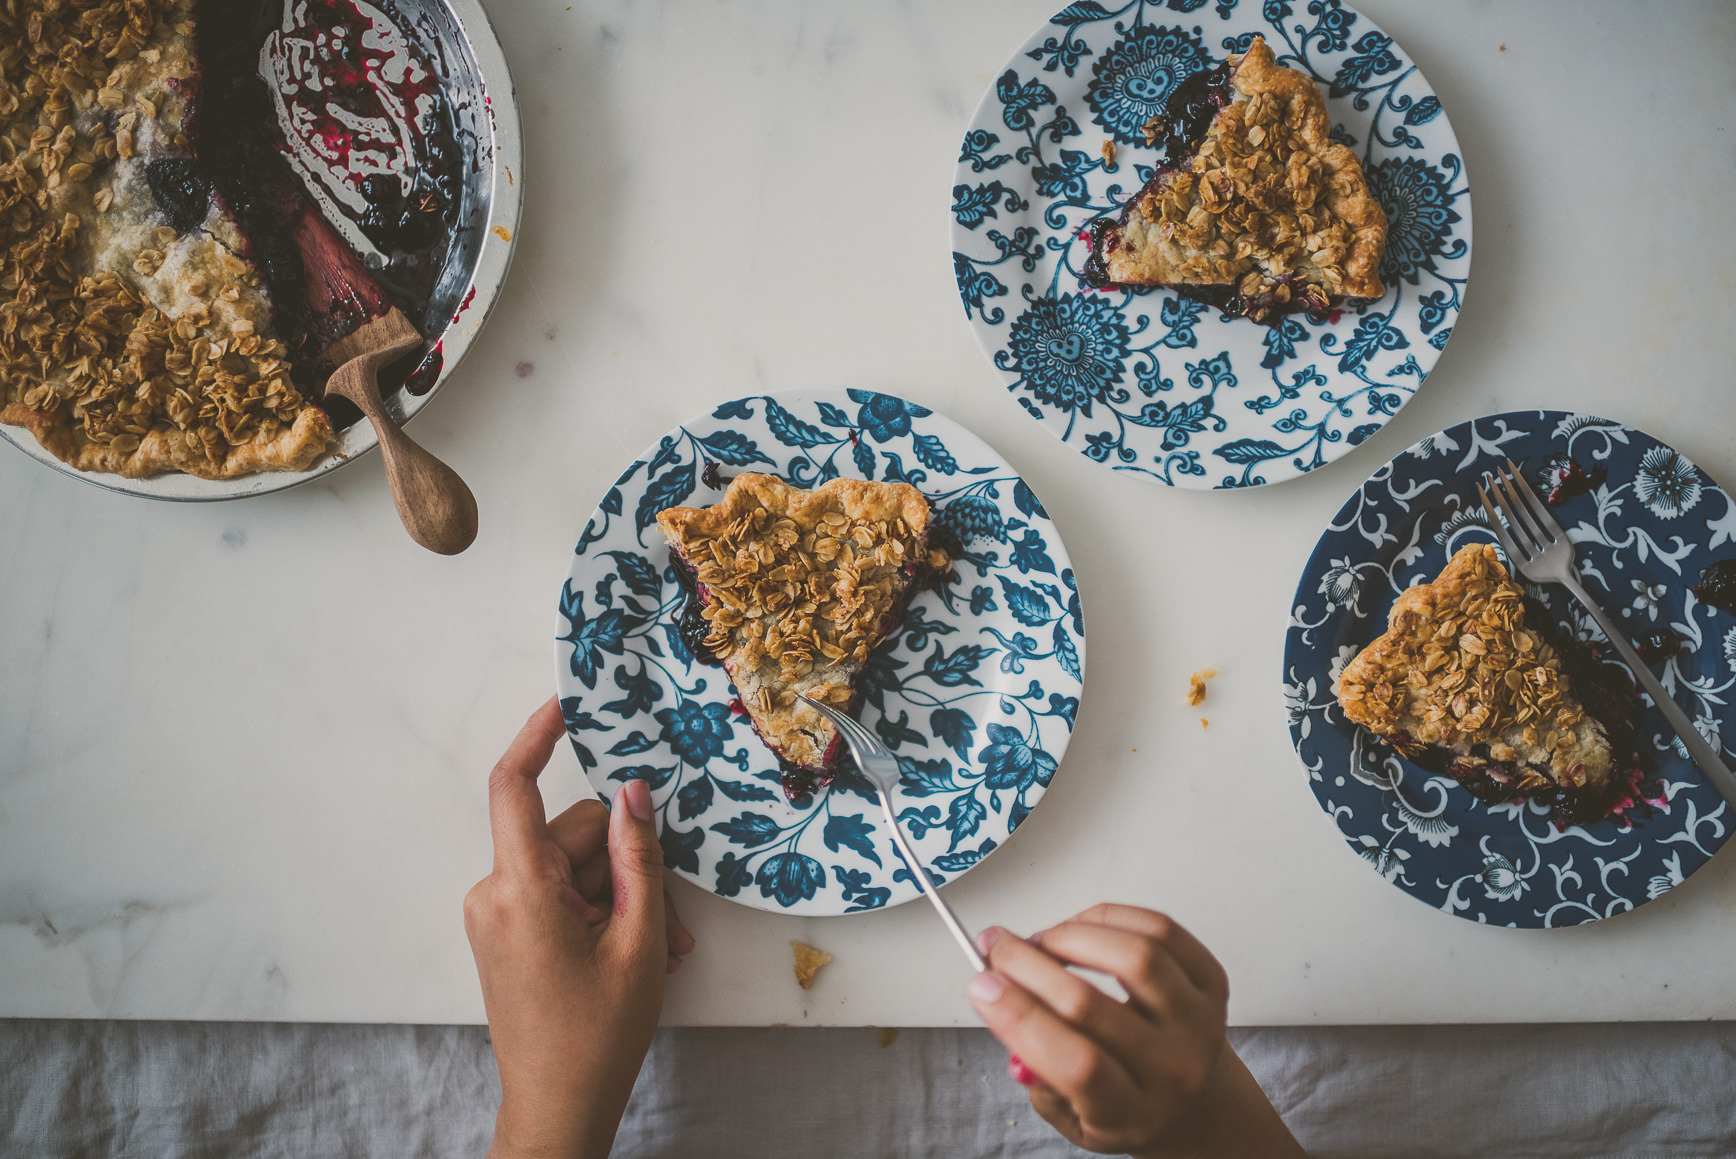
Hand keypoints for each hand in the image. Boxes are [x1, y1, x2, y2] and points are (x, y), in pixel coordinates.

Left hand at [464, 697, 695, 1158]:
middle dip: (626, 866)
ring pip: (571, 869)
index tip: (564, 703)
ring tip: (659, 949)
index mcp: (520, 890)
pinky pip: (557, 896)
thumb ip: (637, 858)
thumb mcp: (637, 940)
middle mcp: (495, 893)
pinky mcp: (503, 932)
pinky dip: (598, 913)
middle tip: (669, 919)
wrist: (556, 1106)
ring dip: (620, 898)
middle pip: (570, 836)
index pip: (514, 788)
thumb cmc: (596, 1035)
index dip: (536, 735)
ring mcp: (495, 914)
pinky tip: (634, 951)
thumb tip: (634, 793)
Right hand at [966, 904, 1303, 1158]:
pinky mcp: (1213, 981)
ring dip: (1070, 935)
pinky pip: (1161, 929)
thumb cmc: (1127, 1103)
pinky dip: (1109, 917)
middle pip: (1090, 1004)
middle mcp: (1175, 1067)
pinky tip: (1081, 926)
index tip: (981, 986)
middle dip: (1026, 967)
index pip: (1076, 1064)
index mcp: (1136, 1112)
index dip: (1020, 1018)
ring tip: (1042, 941)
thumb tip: (998, 1005)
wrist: (1192, 1099)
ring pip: (1132, 955)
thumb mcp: (1074, 1118)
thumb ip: (1037, 1074)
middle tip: (994, 948)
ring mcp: (1199, 1020)